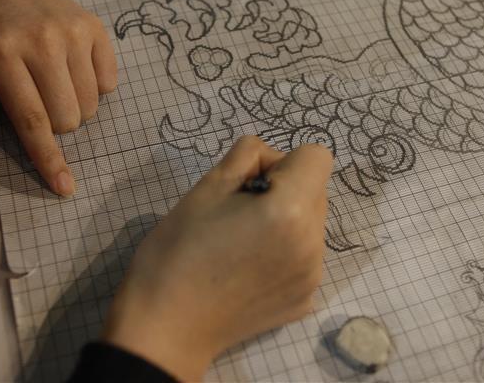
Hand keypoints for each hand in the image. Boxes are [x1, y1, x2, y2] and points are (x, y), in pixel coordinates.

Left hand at [0, 0, 117, 195]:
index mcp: (2, 56)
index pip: (32, 120)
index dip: (48, 158)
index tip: (63, 187)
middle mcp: (42, 42)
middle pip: (67, 118)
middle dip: (56, 126)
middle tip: (38, 101)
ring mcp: (73, 33)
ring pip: (91, 105)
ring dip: (75, 109)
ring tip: (54, 85)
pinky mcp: (96, 28)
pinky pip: (109, 83)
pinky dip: (94, 88)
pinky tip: (72, 69)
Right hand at [102, 136, 332, 379]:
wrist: (166, 326)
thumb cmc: (177, 250)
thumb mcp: (207, 186)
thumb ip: (248, 156)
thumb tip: (270, 161)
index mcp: (290, 210)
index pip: (317, 156)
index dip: (282, 161)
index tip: (250, 185)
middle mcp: (313, 243)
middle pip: (316, 189)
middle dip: (285, 189)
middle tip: (240, 212)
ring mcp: (313, 276)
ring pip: (312, 222)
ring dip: (287, 220)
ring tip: (243, 242)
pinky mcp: (306, 298)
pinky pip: (306, 255)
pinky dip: (285, 252)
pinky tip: (249, 268)